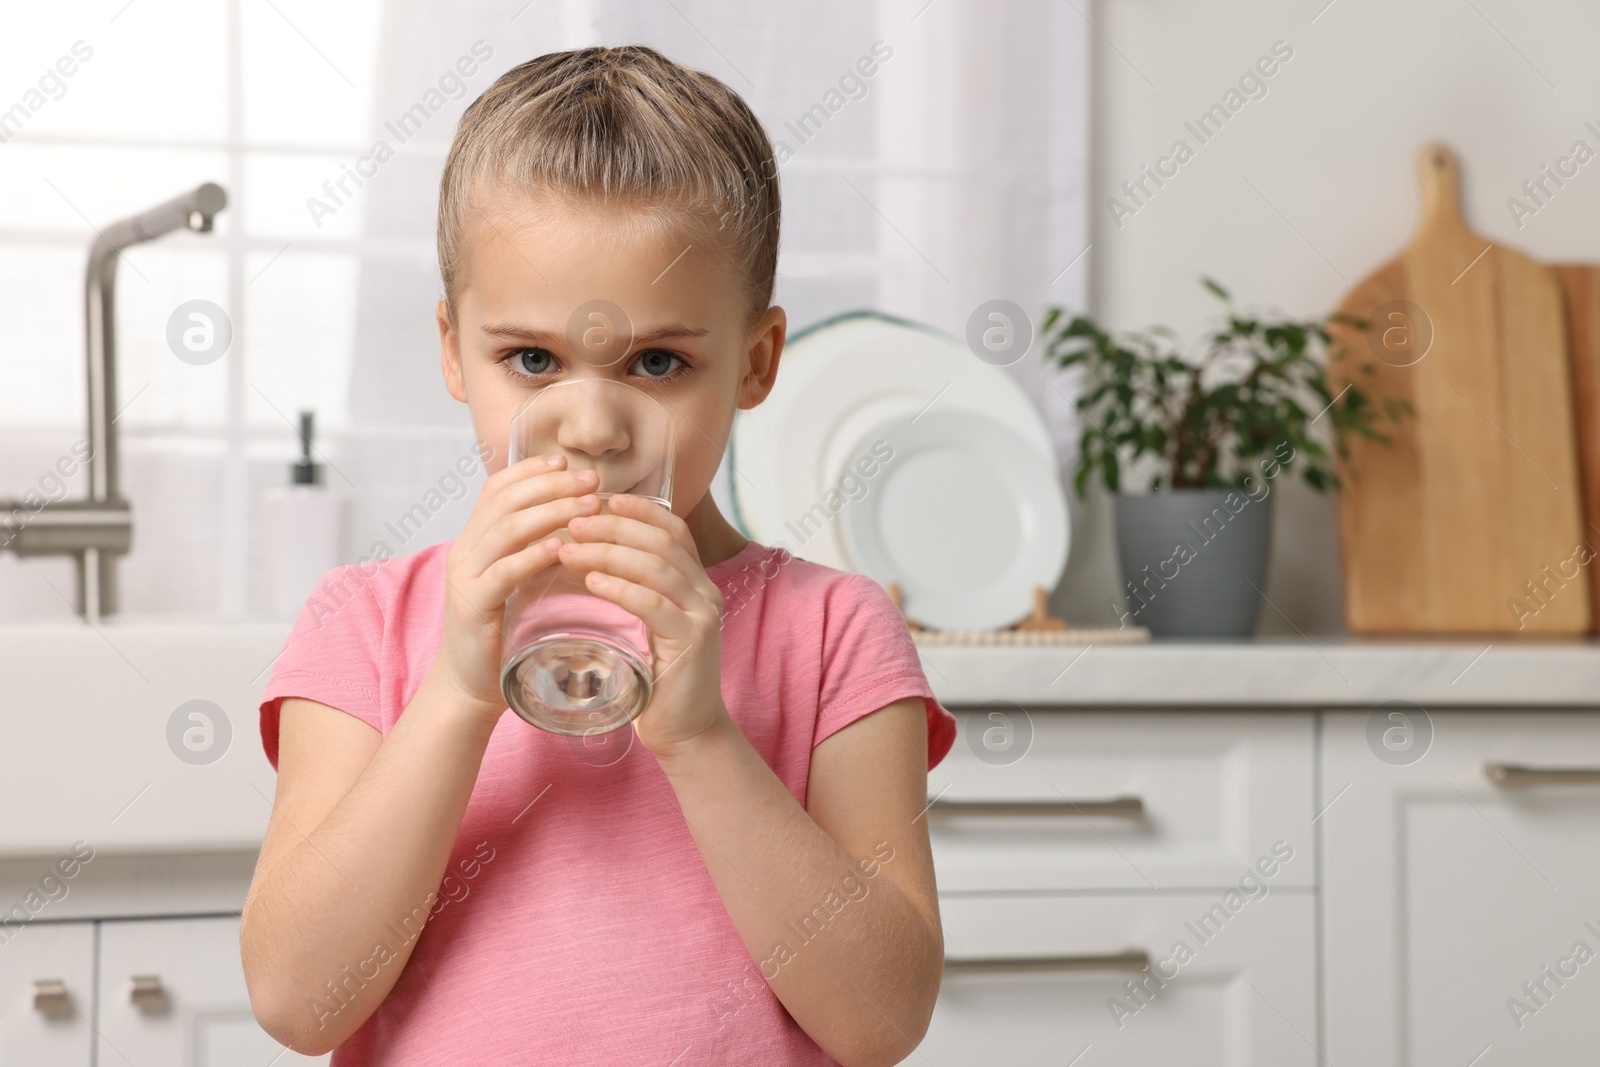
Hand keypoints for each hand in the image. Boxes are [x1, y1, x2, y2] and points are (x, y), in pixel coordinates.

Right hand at [429, 453, 602, 727]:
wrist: (471, 683)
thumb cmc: (505, 629)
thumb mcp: (521, 578)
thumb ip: (537, 546)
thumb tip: (579, 514)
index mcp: (475, 539)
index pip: (497, 488)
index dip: (531, 470)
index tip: (567, 460)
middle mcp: (465, 550)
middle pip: (505, 501)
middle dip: (551, 485)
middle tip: (591, 480)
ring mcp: (465, 577)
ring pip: (506, 529)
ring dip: (551, 513)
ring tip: (587, 506)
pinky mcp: (473, 606)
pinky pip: (503, 572)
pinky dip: (533, 555)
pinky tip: (561, 547)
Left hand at [556, 494, 730, 760]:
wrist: (686, 730)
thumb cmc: (655, 676)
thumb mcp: (645, 624)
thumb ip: (632, 591)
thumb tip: (586, 556)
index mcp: (695, 582)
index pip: (672, 528)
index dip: (638, 508)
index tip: (599, 498)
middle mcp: (704, 592)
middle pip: (661, 541)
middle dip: (614, 526)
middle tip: (573, 520)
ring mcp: (702, 616)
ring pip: (657, 567)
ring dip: (609, 552)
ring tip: (570, 548)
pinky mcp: (691, 642)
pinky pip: (654, 605)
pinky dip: (622, 588)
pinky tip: (594, 580)